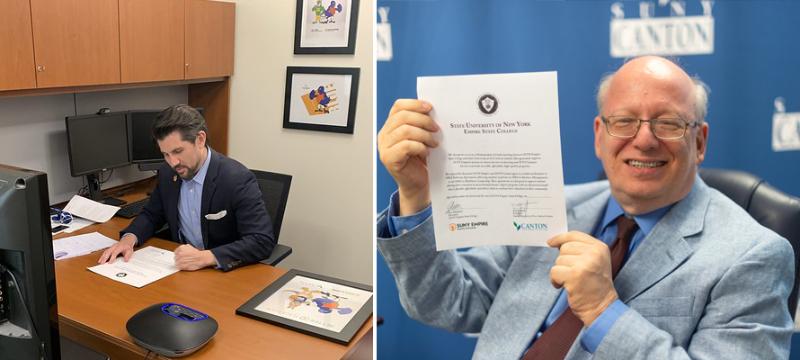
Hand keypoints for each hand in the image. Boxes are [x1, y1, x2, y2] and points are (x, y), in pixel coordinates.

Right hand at [98, 234, 136, 263]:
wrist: (127, 241)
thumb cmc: (128, 246)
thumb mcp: (130, 251)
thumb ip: (128, 256)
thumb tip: (125, 260)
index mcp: (119, 247)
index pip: (115, 252)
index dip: (112, 258)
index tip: (109, 263)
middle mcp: (114, 247)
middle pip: (108, 252)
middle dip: (104, 258)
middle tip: (102, 263)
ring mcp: (112, 247)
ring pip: (106, 251)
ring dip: (102, 257)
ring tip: (99, 262)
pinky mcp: (110, 248)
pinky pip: (105, 251)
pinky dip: (102, 255)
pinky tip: (101, 259)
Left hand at [174, 244, 216, 270]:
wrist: (202, 258)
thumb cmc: (197, 253)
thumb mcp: (189, 246)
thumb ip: (183, 248)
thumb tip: (179, 251)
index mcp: (181, 248)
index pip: (175, 253)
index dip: (178, 255)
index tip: (180, 256)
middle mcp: (180, 254)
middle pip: (175, 258)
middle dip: (178, 259)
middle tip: (183, 260)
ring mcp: (180, 260)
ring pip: (176, 263)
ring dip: (179, 263)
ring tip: (185, 263)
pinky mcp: (182, 266)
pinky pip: (179, 267)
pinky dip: (181, 267)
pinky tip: (185, 265)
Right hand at [377, 99, 439, 214]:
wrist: (418, 184)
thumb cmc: (420, 161)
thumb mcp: (420, 137)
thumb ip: (421, 123)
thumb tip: (432, 110)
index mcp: (390, 126)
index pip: (398, 106)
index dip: (414, 104)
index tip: (430, 107)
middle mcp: (384, 135)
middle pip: (402, 117)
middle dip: (423, 120)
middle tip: (436, 128)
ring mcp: (384, 148)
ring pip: (405, 130)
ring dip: (424, 135)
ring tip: (434, 142)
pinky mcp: (389, 159)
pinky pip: (406, 146)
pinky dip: (420, 147)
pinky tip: (426, 152)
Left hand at [548, 231, 617, 325]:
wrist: (602, 308)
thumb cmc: (595, 285)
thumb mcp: (595, 261)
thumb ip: (581, 249)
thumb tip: (556, 241)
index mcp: (600, 247)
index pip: (574, 235)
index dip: (560, 238)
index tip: (551, 242)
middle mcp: (594, 253)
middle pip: (564, 248)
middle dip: (564, 261)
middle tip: (573, 273)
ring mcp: (584, 264)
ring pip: (558, 260)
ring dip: (560, 272)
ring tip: (572, 281)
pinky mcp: (574, 276)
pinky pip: (554, 272)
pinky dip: (555, 281)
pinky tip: (565, 287)